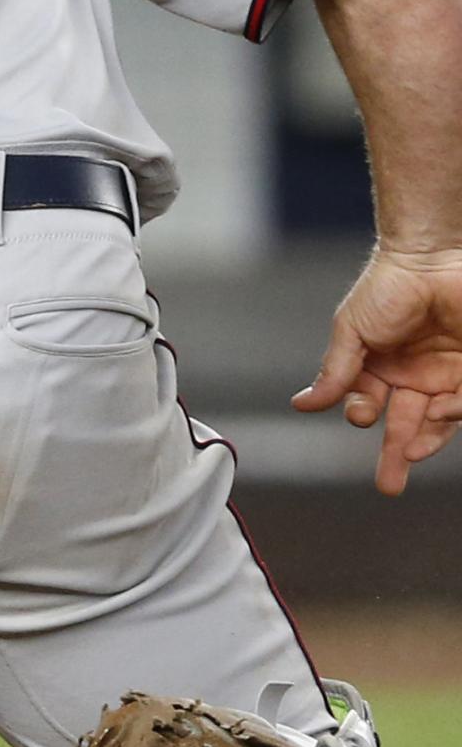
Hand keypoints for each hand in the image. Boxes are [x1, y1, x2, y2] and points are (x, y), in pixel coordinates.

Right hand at [294, 248, 461, 494]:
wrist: (431, 259)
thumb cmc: (386, 288)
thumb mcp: (351, 332)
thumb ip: (335, 372)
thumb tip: (301, 405)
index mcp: (379, 369)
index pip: (369, 406)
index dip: (362, 415)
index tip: (360, 415)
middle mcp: (413, 377)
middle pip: (405, 426)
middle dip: (396, 458)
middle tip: (388, 487)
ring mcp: (445, 374)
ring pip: (436, 421)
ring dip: (426, 439)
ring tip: (415, 449)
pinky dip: (455, 412)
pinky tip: (443, 411)